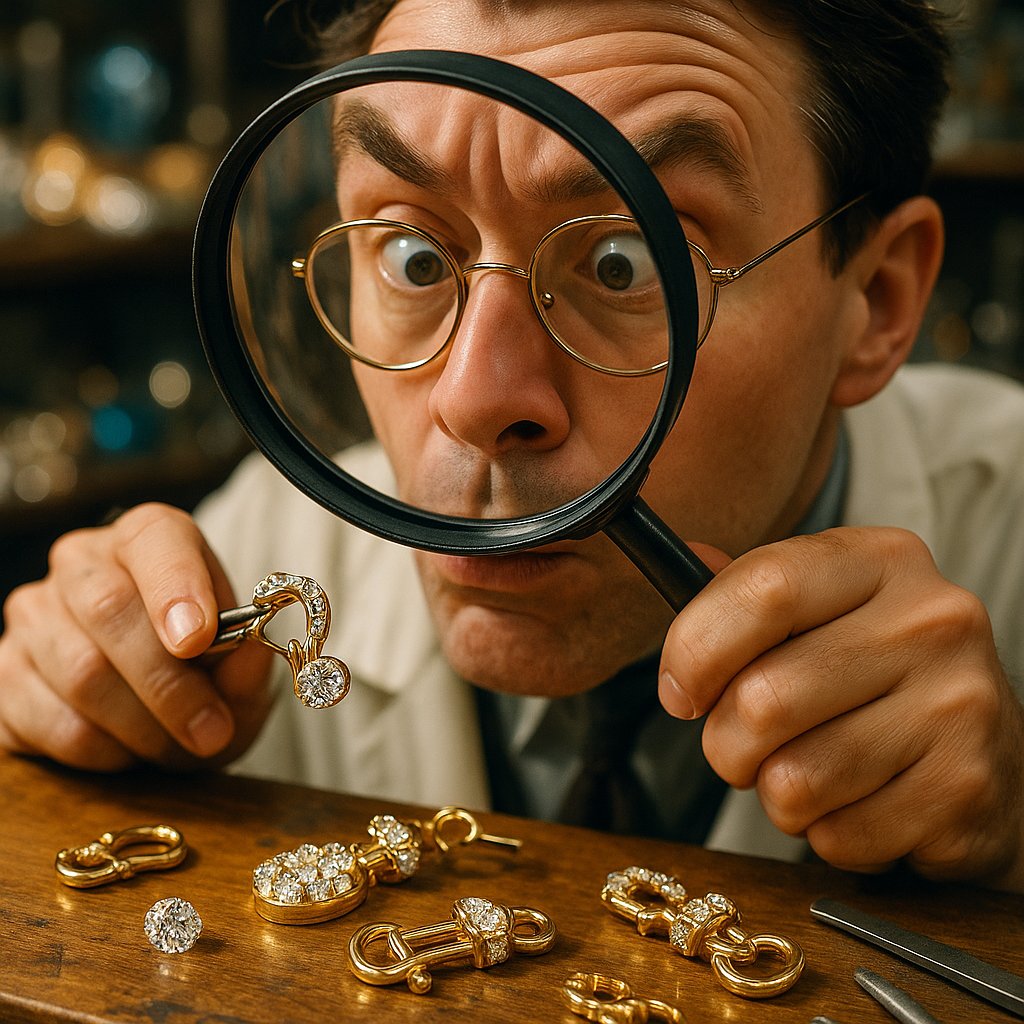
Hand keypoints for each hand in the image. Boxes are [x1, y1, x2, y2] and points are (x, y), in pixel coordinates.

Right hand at [0, 503, 273, 770]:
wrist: (163, 707)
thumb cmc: (207, 672)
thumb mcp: (243, 666)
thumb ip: (248, 658)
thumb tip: (244, 650)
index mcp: (150, 538)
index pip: (156, 538)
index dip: (177, 587)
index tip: (198, 640)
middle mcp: (82, 563)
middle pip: (109, 609)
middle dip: (168, 683)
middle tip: (212, 730)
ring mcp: (34, 616)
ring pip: (80, 672)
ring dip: (142, 727)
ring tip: (182, 747)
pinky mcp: (4, 675)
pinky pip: (50, 721)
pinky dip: (102, 751)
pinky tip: (132, 751)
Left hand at [659, 527, 1023, 890]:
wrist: (989, 756)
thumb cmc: (877, 678)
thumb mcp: (822, 612)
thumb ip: (749, 593)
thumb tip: (684, 557)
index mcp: (880, 561)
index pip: (764, 587)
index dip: (696, 648)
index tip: (680, 689)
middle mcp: (931, 622)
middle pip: (762, 697)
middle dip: (725, 743)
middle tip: (741, 749)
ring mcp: (957, 705)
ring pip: (794, 779)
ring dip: (774, 795)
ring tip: (805, 775)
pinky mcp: (964, 788)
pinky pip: (838, 834)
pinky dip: (825, 834)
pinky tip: (855, 806)